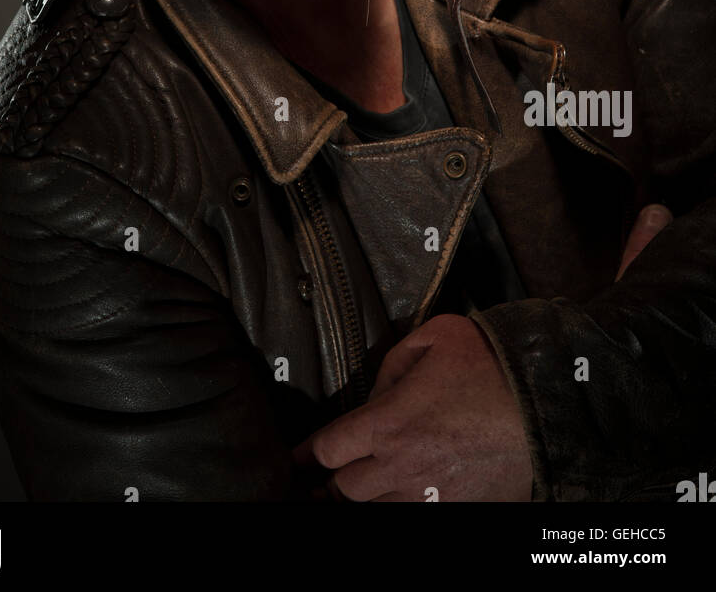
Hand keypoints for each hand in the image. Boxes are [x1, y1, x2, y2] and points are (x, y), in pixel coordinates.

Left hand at [292, 202, 672, 500]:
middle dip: (335, 480)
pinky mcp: (461, 507)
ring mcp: (433, 495)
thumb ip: (392, 364)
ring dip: (371, 494)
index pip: (329, 449)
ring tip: (365, 482)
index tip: (297, 458)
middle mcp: (403, 467)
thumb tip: (378, 392)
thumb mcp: (432, 337)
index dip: (307, 454)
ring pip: (381, 508)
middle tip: (329, 473)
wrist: (552, 402)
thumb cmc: (491, 362)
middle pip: (347, 491)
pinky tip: (408, 487)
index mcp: (389, 423)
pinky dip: (407, 502)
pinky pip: (420, 512)